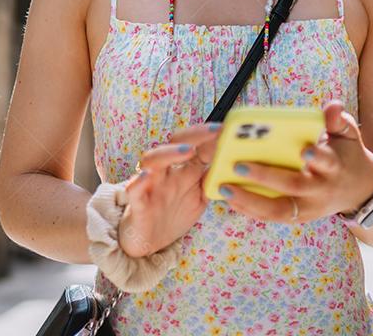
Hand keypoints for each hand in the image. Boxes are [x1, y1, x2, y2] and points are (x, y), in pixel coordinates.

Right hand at [118, 122, 221, 256]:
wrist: (148, 243)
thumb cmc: (173, 215)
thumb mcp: (199, 198)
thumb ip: (213, 181)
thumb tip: (238, 166)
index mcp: (184, 170)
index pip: (198, 145)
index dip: (214, 136)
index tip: (231, 129)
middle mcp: (167, 172)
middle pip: (175, 143)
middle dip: (195, 135)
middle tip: (216, 131)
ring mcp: (151, 185)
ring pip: (153, 160)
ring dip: (170, 153)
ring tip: (188, 150)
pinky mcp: (137, 203)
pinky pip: (134, 189)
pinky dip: (139, 181)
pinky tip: (146, 176)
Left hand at [217, 100, 372, 223]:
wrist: (359, 189)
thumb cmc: (345, 154)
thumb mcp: (347, 134)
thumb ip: (337, 120)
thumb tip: (333, 106)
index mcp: (334, 166)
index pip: (325, 161)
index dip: (315, 156)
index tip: (302, 149)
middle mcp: (321, 189)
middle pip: (294, 186)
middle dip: (266, 177)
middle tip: (239, 164)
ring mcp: (309, 207)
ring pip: (279, 209)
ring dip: (250, 201)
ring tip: (224, 187)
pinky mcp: (298, 217)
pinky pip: (272, 216)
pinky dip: (250, 209)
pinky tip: (230, 198)